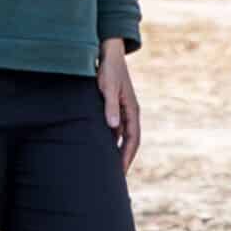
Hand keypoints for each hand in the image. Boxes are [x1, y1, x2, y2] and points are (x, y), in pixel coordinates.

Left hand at [97, 38, 140, 172]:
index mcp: (132, 110)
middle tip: (115, 178)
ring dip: (115, 150)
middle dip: (123, 159)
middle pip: (129, 142)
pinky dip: (108, 139)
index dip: (127, 157)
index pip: (133, 140)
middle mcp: (129, 112)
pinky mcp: (113, 105)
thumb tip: (113, 127)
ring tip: (106, 166)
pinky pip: (113, 128)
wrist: (108, 51)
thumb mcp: (108, 87)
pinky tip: (98, 146)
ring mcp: (122, 109)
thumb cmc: (109, 69)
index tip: (120, 173)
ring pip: (120, 135)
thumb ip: (110, 106)